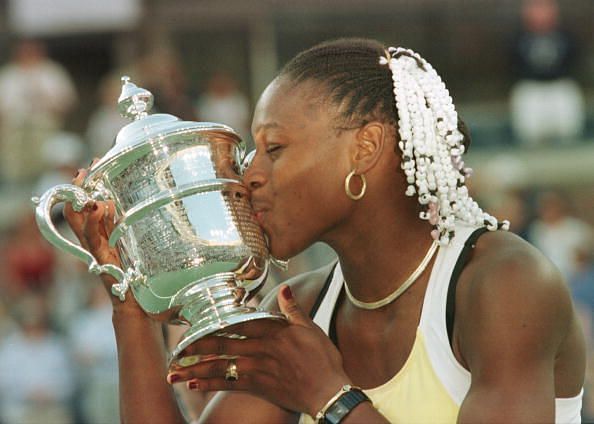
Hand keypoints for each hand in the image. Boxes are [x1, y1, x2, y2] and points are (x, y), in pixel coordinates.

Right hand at [63, 165, 142, 312]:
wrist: (135, 305)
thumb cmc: (139, 277)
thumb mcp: (139, 245)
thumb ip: (138, 229)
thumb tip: (153, 206)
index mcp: (104, 234)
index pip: (89, 203)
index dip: (88, 184)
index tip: (94, 164)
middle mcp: (95, 240)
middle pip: (78, 208)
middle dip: (78, 187)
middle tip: (86, 168)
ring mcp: (95, 249)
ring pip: (79, 220)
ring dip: (84, 200)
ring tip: (94, 187)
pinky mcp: (100, 258)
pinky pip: (91, 237)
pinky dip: (94, 220)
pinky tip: (100, 206)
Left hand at [167, 285, 351, 415]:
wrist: (328, 392)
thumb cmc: (322, 359)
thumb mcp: (310, 328)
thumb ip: (293, 309)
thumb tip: (284, 289)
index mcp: (272, 331)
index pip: (237, 324)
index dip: (215, 324)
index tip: (195, 323)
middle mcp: (260, 349)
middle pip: (222, 345)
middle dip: (196, 347)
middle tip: (174, 349)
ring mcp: (257, 369)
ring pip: (220, 366)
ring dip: (195, 369)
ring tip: (173, 372)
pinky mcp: (258, 386)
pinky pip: (229, 385)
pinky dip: (210, 384)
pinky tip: (194, 384)